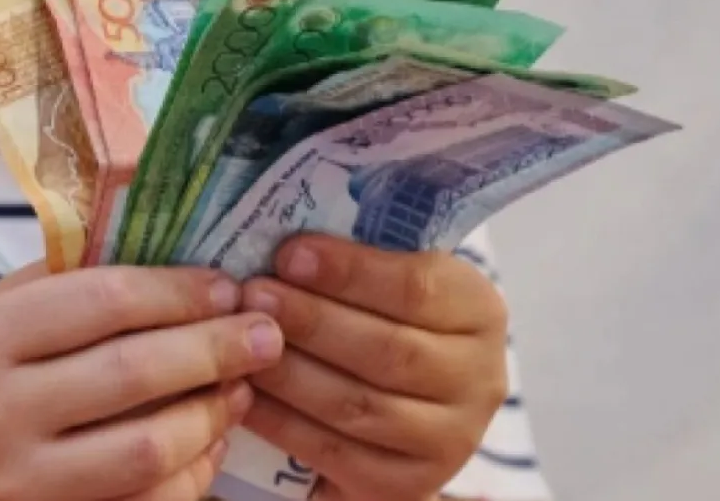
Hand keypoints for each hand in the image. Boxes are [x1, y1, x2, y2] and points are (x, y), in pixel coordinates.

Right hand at [0, 262, 284, 500]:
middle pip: (137, 372)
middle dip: (217, 348)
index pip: (105, 300)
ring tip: (242, 387)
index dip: (180, 291)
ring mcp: (19, 483)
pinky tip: (209, 443)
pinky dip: (191, 475)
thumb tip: (165, 248)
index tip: (227, 284)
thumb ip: (59, 284)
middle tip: (266, 332)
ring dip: (213, 414)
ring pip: (150, 449)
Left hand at [238, 235, 508, 500]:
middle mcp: (479, 379)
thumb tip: (286, 242)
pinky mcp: (409, 484)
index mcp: (479, 311)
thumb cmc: (386, 317)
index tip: (288, 254)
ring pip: (360, 406)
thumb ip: (357, 261)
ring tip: (240, 342)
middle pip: (387, 351)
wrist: (407, 398)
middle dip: (311, 321)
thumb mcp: (391, 278)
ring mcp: (450, 440)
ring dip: (291, 373)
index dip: (349, 271)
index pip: (418, 288)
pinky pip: (338, 454)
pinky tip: (247, 395)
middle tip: (253, 296)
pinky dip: (285, 425)